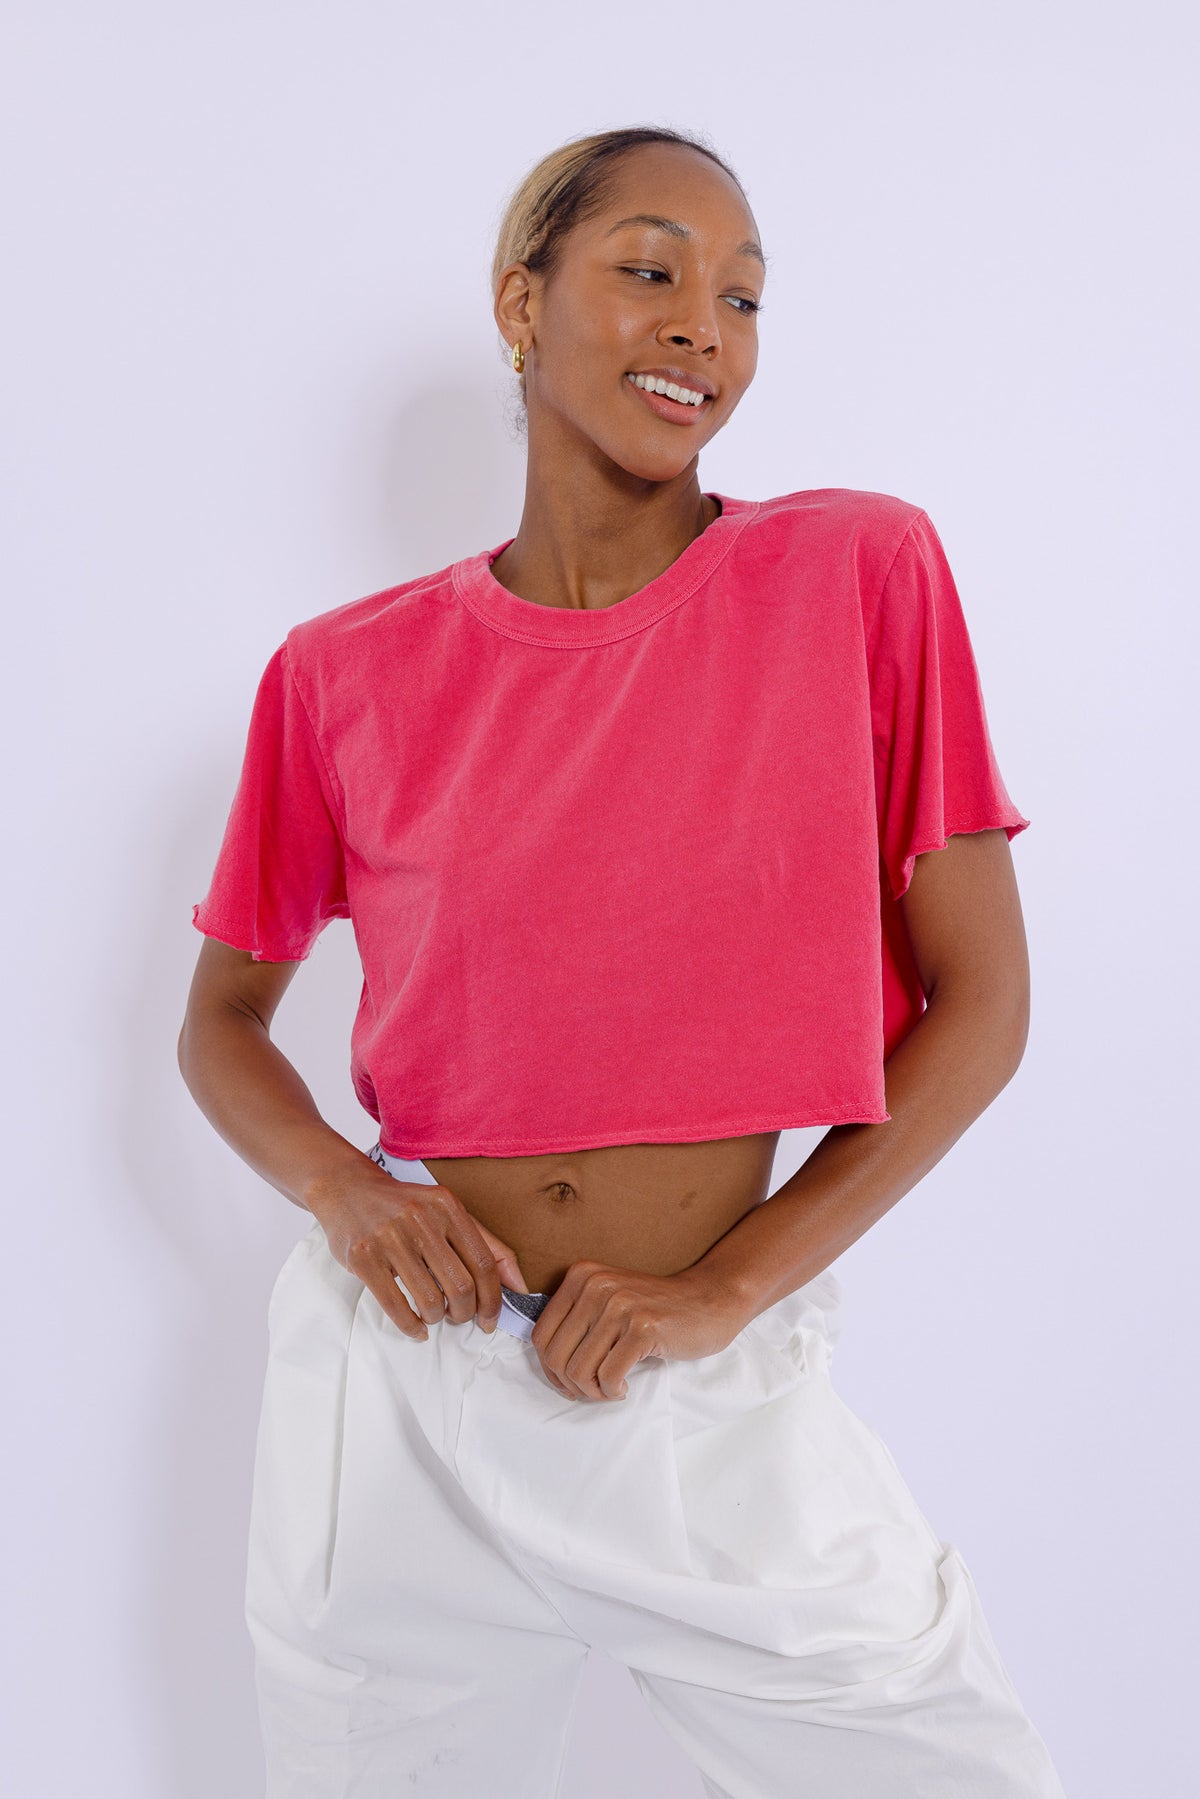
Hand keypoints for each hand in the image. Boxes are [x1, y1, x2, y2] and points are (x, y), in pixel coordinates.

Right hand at [310, 1163, 528, 1339]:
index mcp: (447, 1206)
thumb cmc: (405, 1206)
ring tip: (434, 1315)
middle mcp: (421, 1218)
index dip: (493, 1299)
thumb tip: (520, 1286)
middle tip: (459, 1317)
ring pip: (429, 1299)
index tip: (490, 1319)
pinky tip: (416, 1328)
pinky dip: (411, 1326)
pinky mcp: (363, 1257)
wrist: (347, 1188)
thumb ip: (486, 1245)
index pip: (484, 1263)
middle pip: (461, 1285)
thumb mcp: (447, 1212)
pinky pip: (394, 1305)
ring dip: (437, 1318)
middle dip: (465, 1313)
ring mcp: (389, 1237)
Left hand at [529, 1260, 745, 1402]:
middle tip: (594, 1389)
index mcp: (581, 1276)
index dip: (551, 1369)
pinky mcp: (643, 1328)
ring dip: (593, 1392)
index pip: (541, 1335)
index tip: (571, 1380)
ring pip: (579, 1370)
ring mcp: (620, 1305)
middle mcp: (596, 1286)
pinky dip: (612, 1391)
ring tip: (611, 1389)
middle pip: (555, 1356)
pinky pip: (608, 1376)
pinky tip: (624, 1387)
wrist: (710, 1300)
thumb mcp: (607, 1301)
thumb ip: (577, 1320)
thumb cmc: (657, 1310)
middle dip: (571, 1384)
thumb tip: (547, 1364)